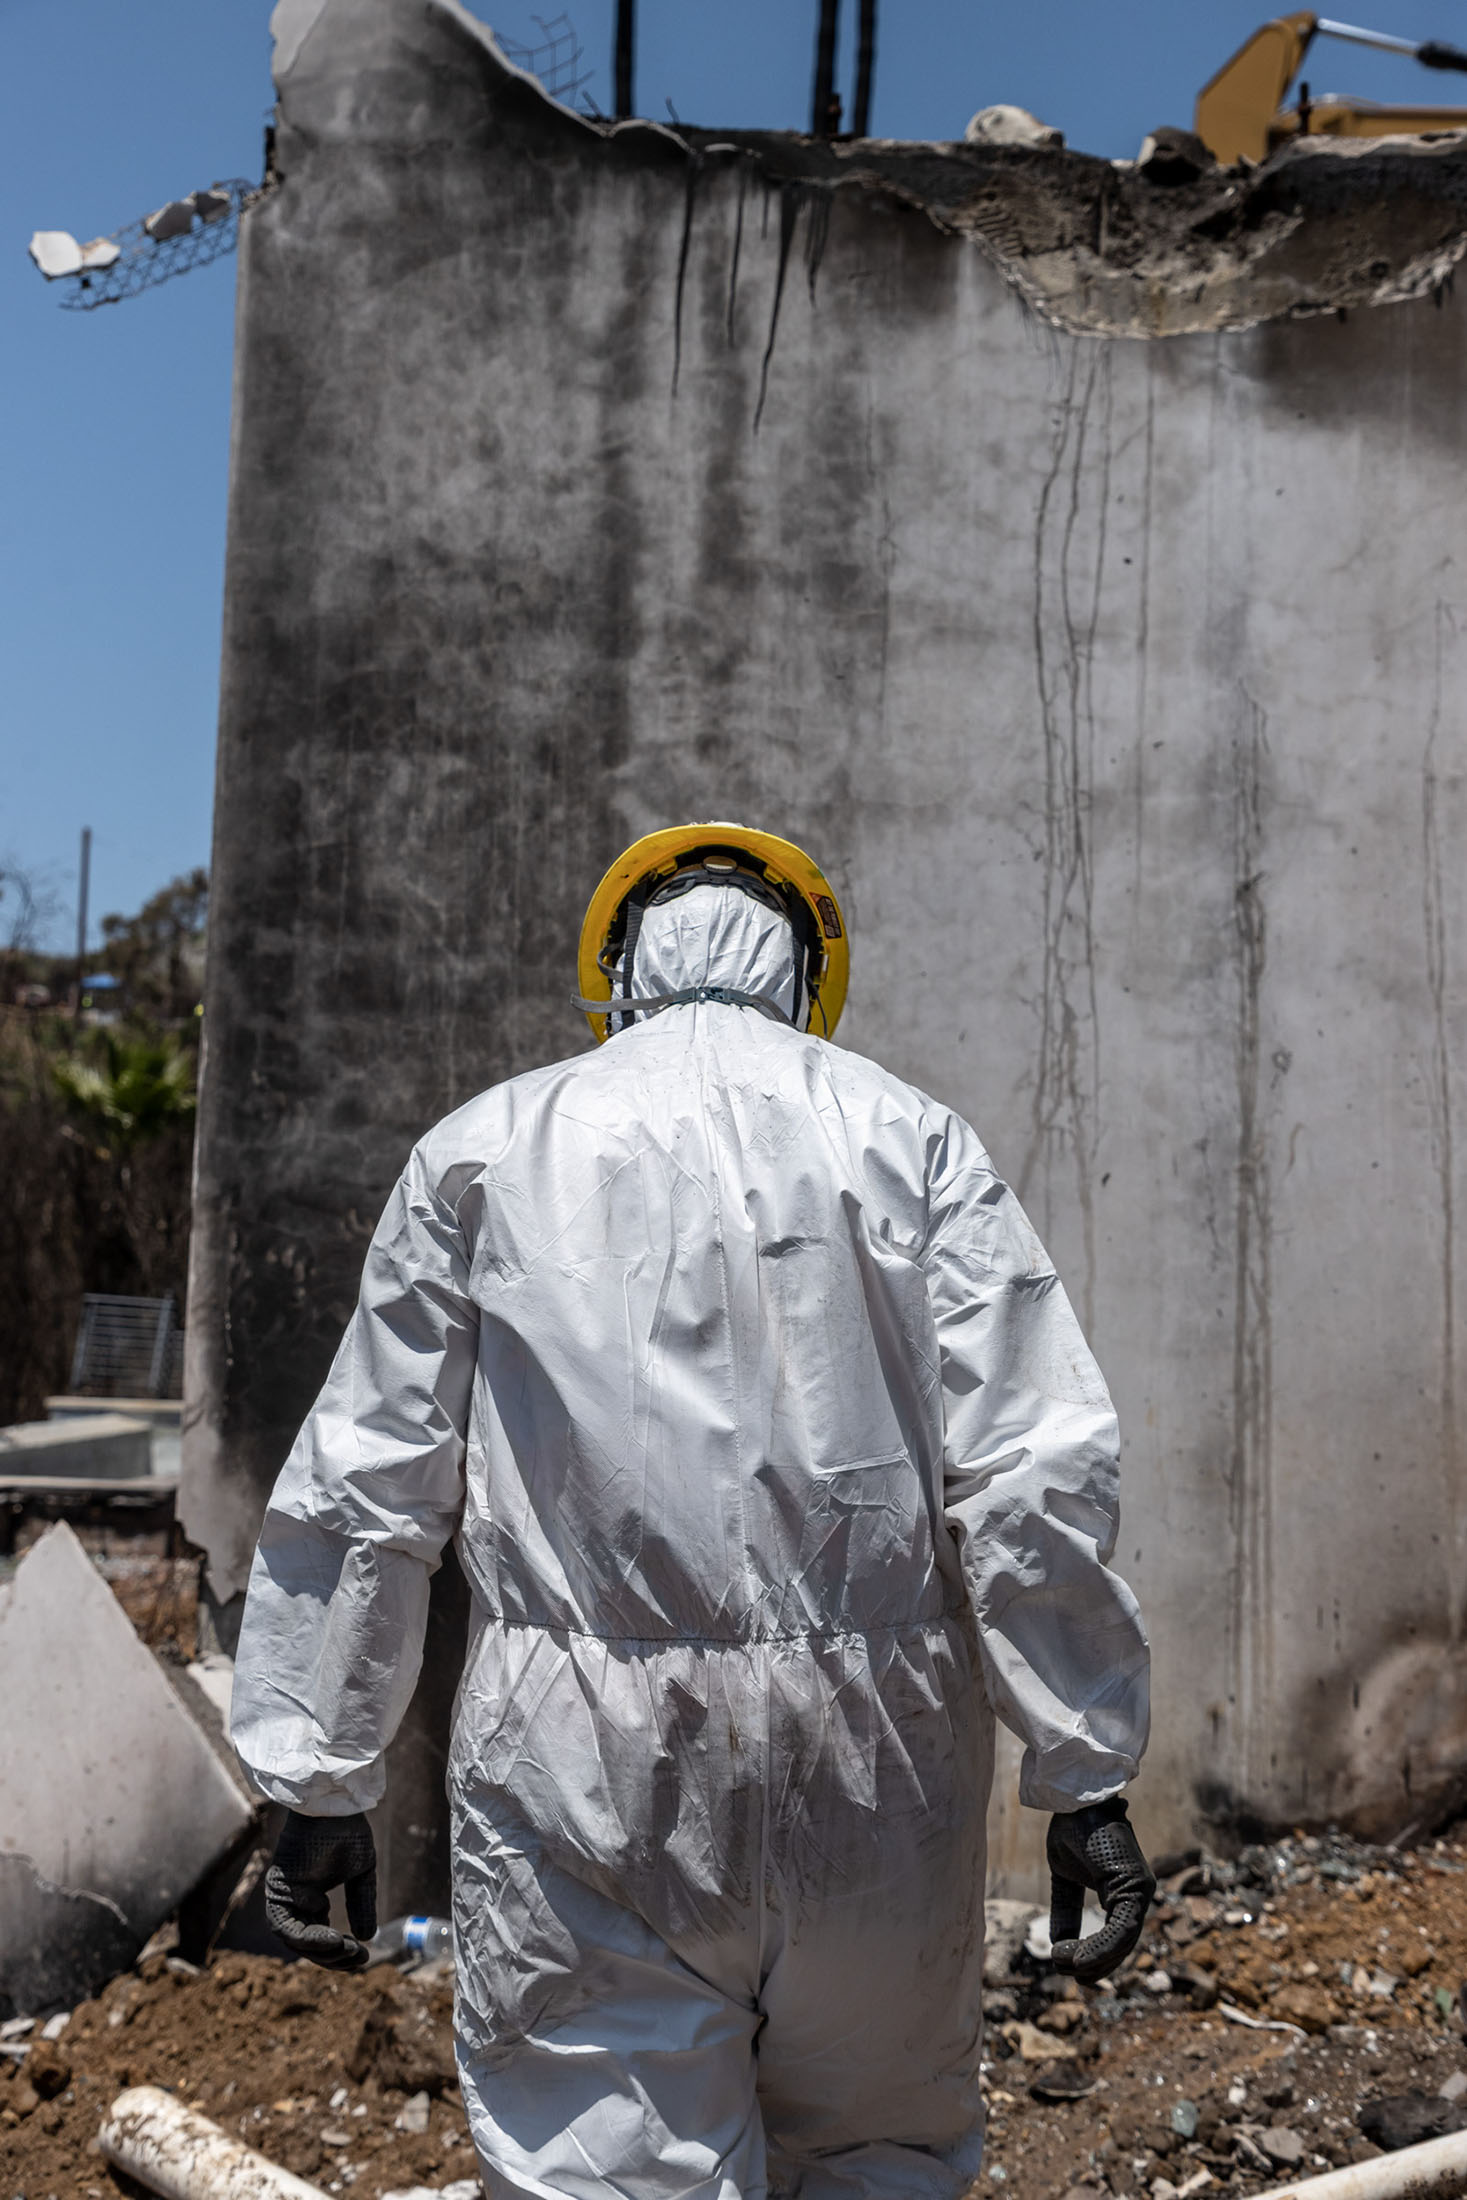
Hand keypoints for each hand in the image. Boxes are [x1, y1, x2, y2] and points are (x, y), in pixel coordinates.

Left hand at [264, 1809, 376, 1970]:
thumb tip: (366, 1938)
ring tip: (347, 1950)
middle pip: (305, 1944)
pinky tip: (335, 1939)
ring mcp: (282, 1896)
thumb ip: (361, 1904)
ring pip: (293, 1941)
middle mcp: (293, 1900)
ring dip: (320, 1952)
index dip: (339, 1951)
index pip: (318, 1936)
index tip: (362, 1956)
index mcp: (309, 1897)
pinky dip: (308, 1939)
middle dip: (332, 1958)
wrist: (335, 1804)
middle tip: (358, 1960)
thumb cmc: (347, 1830)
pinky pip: (286, 1927)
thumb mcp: (361, 1873)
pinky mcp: (276, 1890)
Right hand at [1046, 1797, 1154, 1983]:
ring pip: (1124, 1942)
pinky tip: (1078, 1959)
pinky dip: (1102, 1949)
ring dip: (1094, 1961)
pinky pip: (1122, 1930)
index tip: (1072, 1970)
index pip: (1116, 1937)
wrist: (1076, 1796)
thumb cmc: (1072, 1827)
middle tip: (1066, 1973)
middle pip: (1122, 1946)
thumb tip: (1059, 1945)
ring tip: (1065, 1965)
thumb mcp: (1064, 1877)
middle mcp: (1139, 1893)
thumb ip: (1067, 1910)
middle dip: (1095, 1966)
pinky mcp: (1136, 1887)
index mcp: (1124, 1891)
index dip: (1096, 1958)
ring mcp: (1141, 1890)